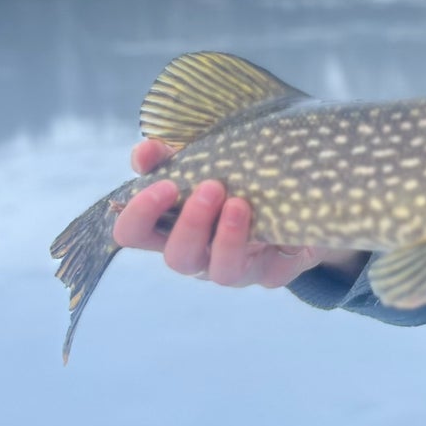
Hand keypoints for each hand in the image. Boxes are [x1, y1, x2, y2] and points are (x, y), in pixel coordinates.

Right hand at [111, 139, 366, 289]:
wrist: (292, 199)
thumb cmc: (232, 181)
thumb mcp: (200, 163)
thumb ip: (168, 157)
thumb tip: (144, 152)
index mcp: (170, 229)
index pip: (133, 233)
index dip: (139, 214)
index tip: (164, 184)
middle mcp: (199, 255)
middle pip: (177, 258)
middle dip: (191, 223)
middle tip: (211, 186)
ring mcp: (234, 269)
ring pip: (220, 272)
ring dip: (227, 236)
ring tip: (239, 202)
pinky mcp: (272, 274)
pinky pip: (267, 272)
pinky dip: (269, 243)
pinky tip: (272, 215)